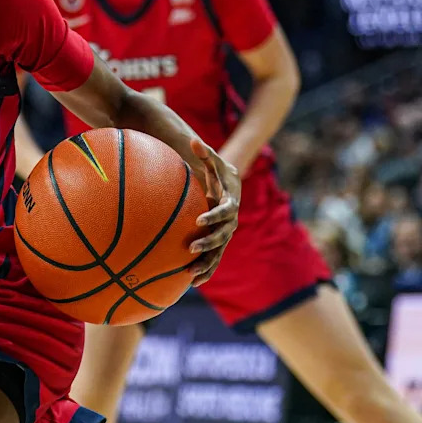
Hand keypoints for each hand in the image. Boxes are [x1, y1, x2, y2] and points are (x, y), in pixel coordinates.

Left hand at [186, 138, 240, 285]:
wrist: (232, 187)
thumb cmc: (220, 172)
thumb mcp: (214, 161)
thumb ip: (205, 153)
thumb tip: (192, 140)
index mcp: (230, 203)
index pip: (224, 211)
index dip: (213, 215)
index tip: (199, 219)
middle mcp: (231, 222)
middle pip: (222, 235)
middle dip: (208, 242)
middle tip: (191, 248)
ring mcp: (226, 234)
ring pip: (219, 252)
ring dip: (206, 263)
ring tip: (191, 275)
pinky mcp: (220, 243)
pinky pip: (214, 259)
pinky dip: (206, 270)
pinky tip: (192, 283)